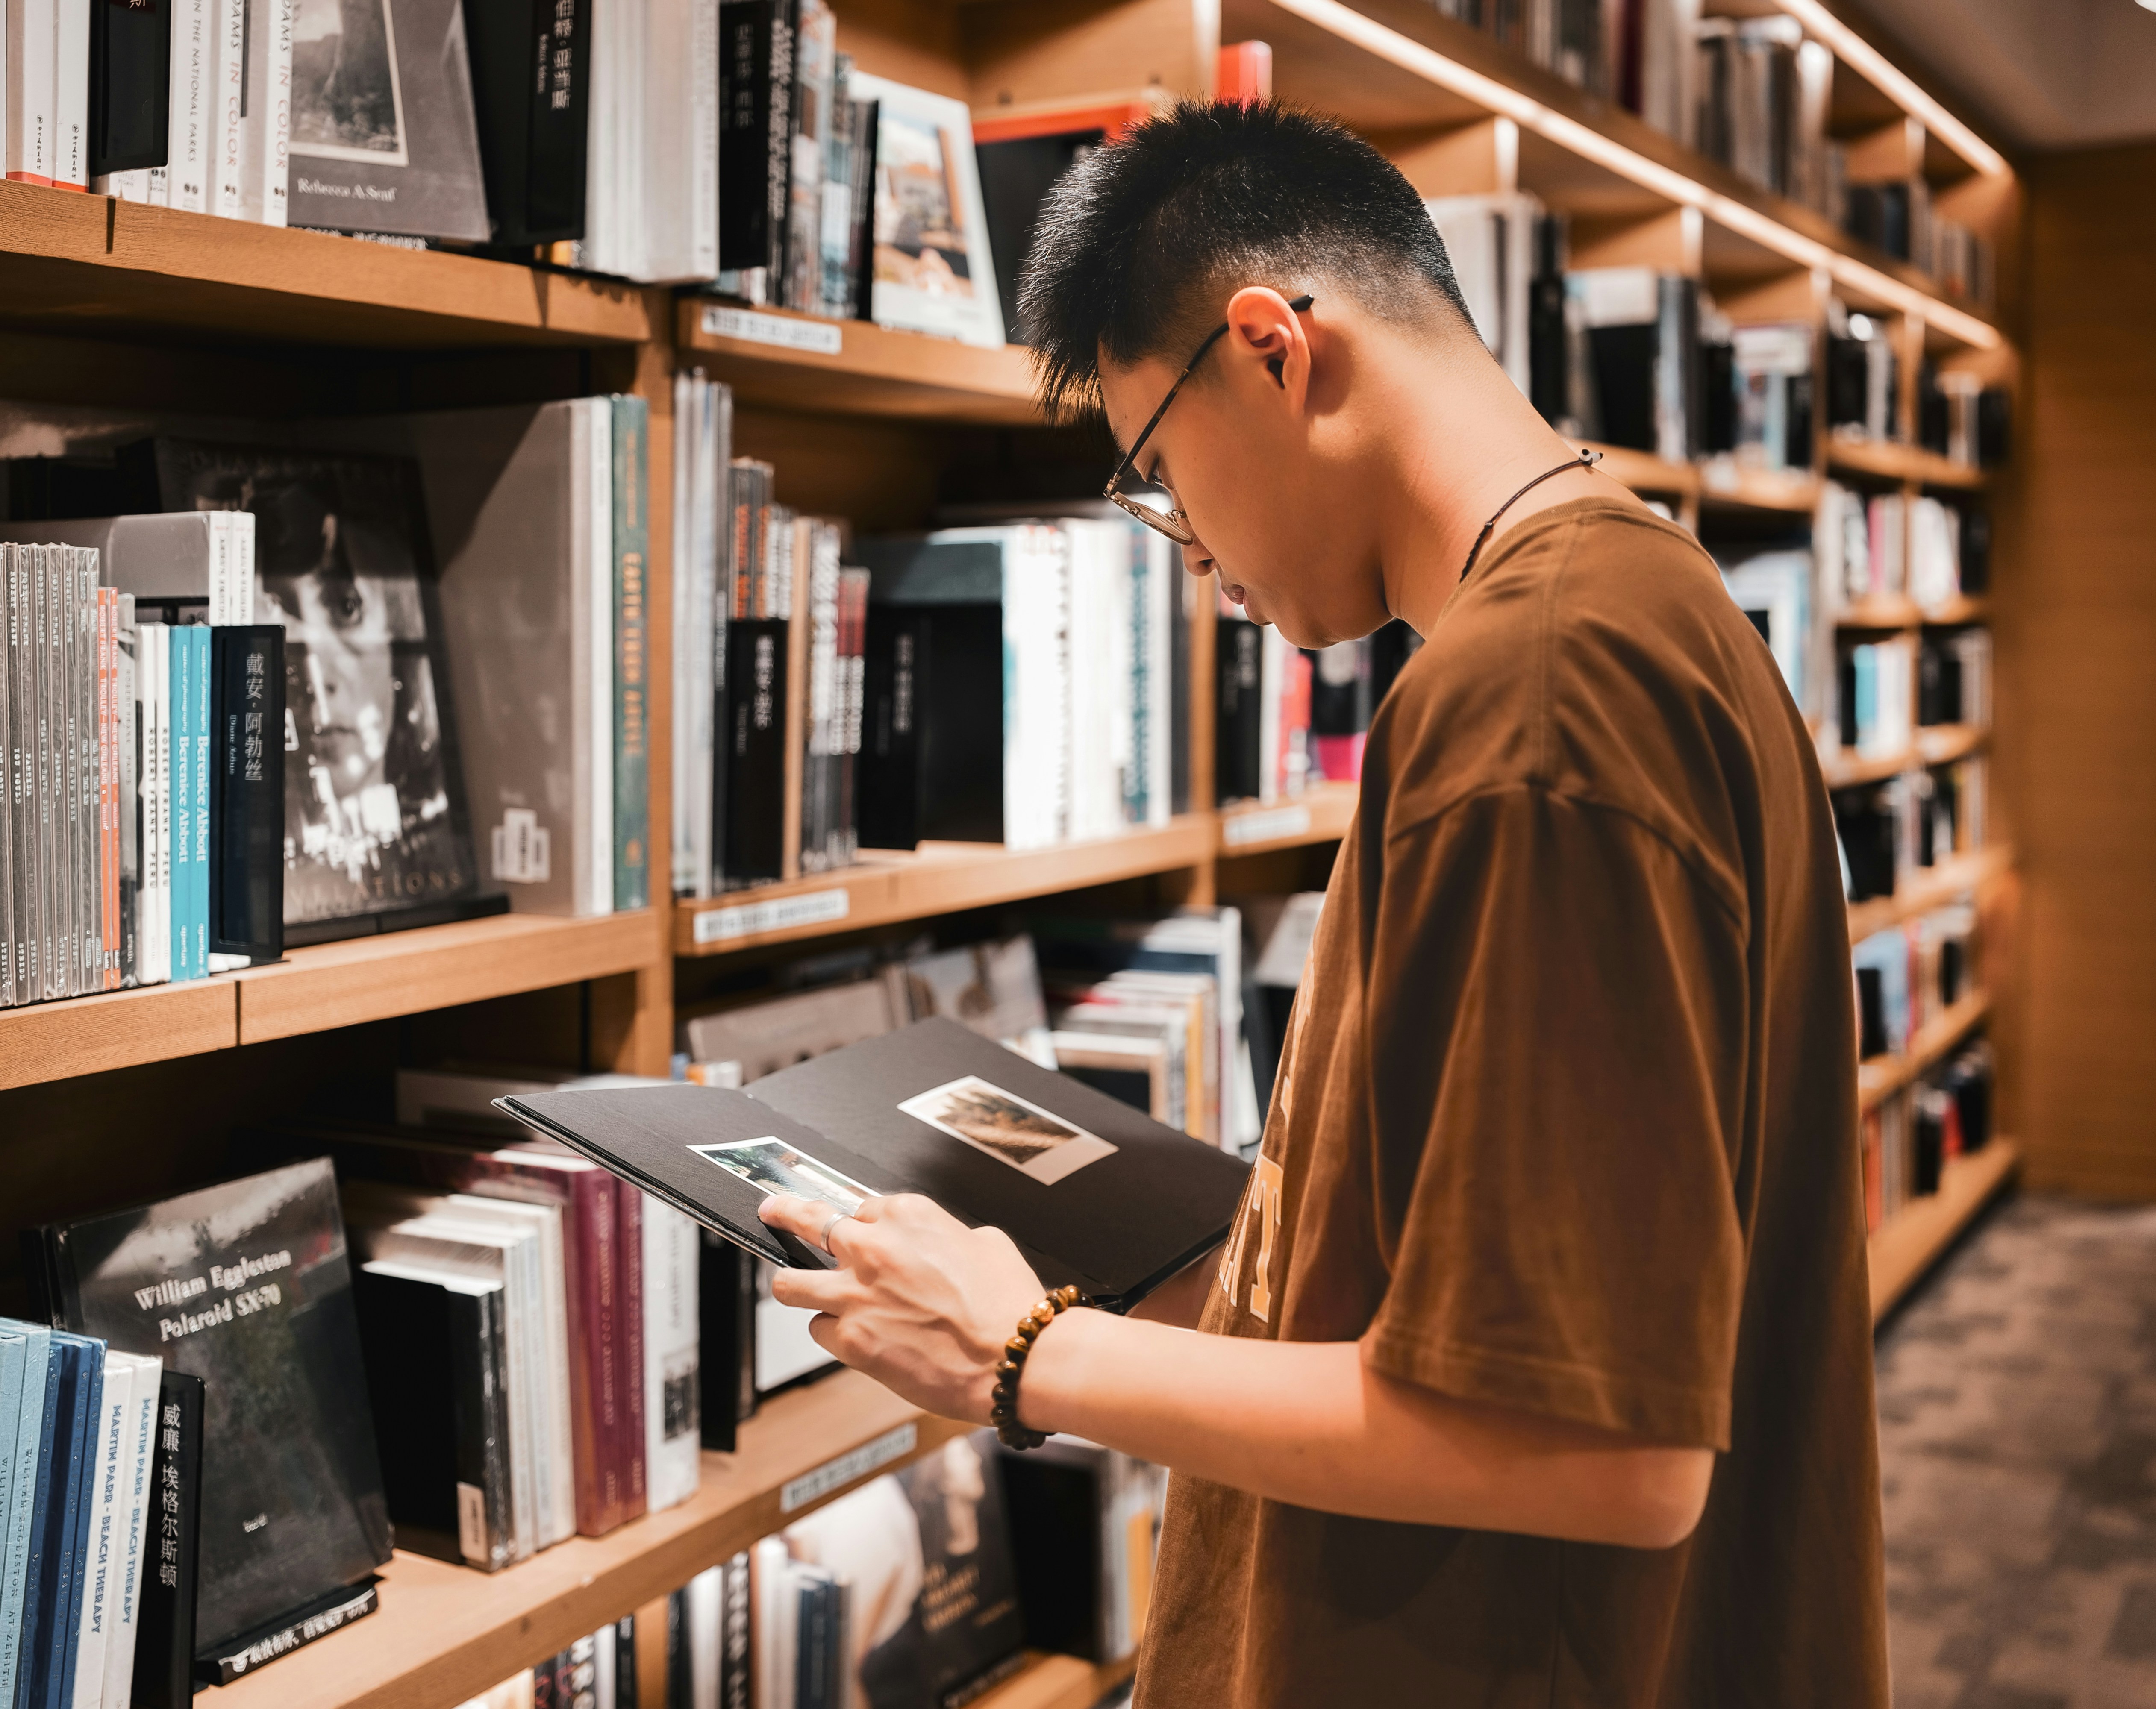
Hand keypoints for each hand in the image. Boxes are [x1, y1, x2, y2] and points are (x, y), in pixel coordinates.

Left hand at [758, 1193, 1050, 1424]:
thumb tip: (941, 1245)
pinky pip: (819, 1330)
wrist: (1013, 1357)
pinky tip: (852, 1339)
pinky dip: (832, 1333)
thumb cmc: (1009, 1304)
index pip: (863, 1207)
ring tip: (790, 1287)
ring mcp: (856, 1293)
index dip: (861, 1223)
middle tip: (773, 1210)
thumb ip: (949, 1236)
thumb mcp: (987, 1244)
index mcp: (910, 1216)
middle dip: (785, 1213)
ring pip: (792, 1281)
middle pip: (809, 1220)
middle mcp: (875, 1247)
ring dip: (792, 1284)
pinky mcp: (851, 1339)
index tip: (853, 1227)